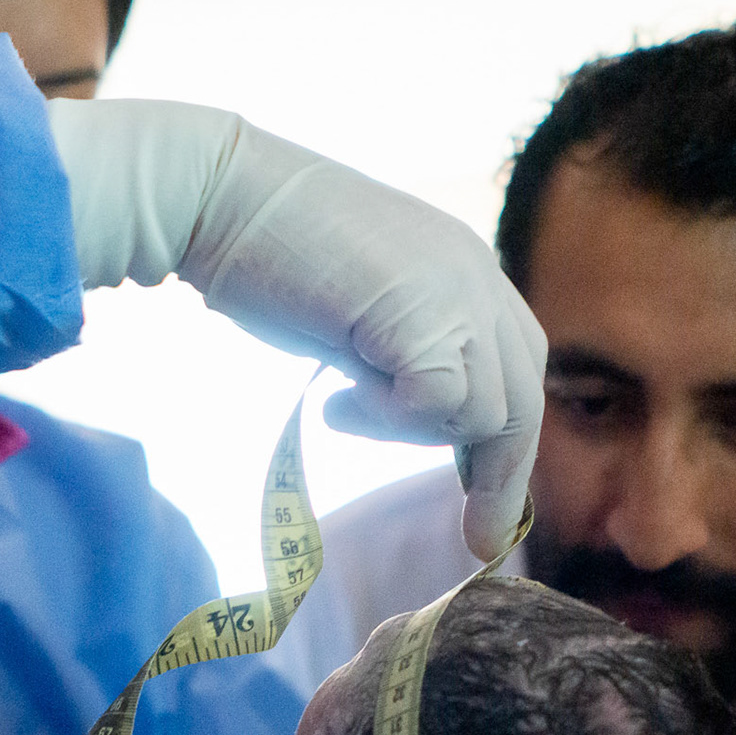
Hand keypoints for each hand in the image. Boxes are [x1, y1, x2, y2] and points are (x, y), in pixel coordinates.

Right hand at [47, 99, 545, 557]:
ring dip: (411, 432)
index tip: (487, 503)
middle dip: (499, 477)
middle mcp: (476, 273)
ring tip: (344, 406)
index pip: (516, 366)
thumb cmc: (261, 255)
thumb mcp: (355, 313)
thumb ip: (399, 353)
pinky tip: (336, 401)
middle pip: (521, 398)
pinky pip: (440, 406)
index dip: (503, 440)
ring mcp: (457, 291)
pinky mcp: (424, 315)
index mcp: (464, 266)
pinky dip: (391, 421)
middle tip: (478, 538)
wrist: (214, 197)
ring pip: (482, 412)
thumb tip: (422, 417)